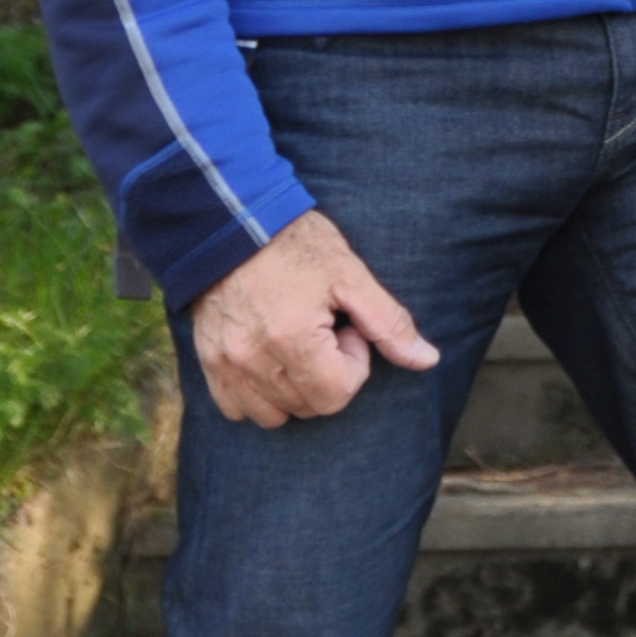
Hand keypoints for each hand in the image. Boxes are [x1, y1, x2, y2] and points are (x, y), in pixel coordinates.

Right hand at [191, 209, 439, 429]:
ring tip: (297, 341)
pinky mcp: (207, 363)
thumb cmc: (297, 243)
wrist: (235, 221)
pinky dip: (258, 393)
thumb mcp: (352, 274)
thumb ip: (390, 323)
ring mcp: (225, 364)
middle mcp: (252, 359)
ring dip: (295, 389)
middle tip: (323, 329)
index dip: (353, 363)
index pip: (337, 394)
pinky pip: (236, 408)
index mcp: (292, 337)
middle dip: (327, 374)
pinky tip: (270, 356)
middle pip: (308, 407)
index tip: (345, 326)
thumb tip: (428, 361)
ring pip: (272, 415)